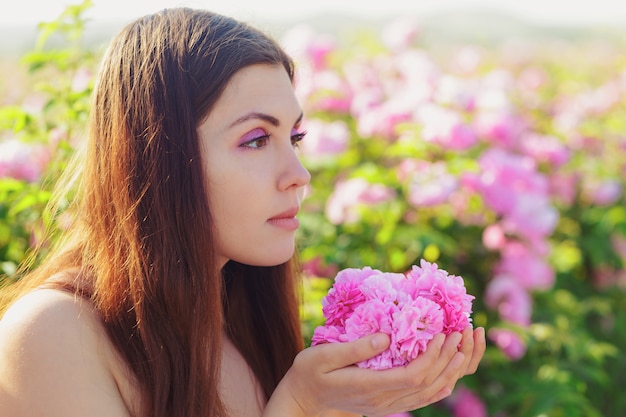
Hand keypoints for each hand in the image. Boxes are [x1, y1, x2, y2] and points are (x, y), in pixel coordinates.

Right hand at [264, 326, 485, 416]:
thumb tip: (385, 336)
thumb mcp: (322, 355)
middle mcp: (382, 401)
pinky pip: (419, 400)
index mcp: (368, 386)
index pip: (411, 375)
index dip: (432, 356)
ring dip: (447, 372)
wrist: (305, 400)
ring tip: (461, 349)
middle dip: (446, 359)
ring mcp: (385, 407)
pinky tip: (449, 376)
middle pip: (425, 384)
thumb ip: (355, 348)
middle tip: (459, 334)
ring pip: (426, 394)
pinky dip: (438, 388)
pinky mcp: (386, 406)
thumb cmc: (309, 372)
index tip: (441, 334)